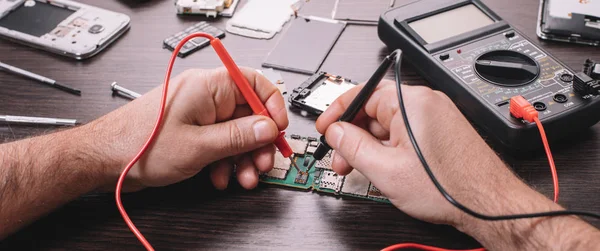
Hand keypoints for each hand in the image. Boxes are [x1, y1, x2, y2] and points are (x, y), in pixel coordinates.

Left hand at [86, 67, 286, 190]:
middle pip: (248, 113)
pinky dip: (226, 161)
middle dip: (258, 141)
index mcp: (208, 87)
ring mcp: (200, 115)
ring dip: (244, 157)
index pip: (254, 83)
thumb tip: (267, 128)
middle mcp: (206, 97)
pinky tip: (222, 176)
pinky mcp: (194, 131)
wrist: (107, 160)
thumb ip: (237, 137)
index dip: (272, 106)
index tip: (279, 129)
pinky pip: (221, 143)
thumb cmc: (139, 145)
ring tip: (245, 176)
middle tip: (264, 161)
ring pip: (237, 132)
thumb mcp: (198, 146)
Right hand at [316, 80, 599, 249]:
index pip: (362, 93)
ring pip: (389, 123)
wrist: (488, 205)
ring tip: (360, 167)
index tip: (327, 127)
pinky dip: (389, 146)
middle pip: (374, 109)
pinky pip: (406, 131)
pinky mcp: (443, 131)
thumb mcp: (385, 170)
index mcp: (411, 102)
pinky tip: (383, 166)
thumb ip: (353, 146)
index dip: (338, 112)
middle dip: (353, 134)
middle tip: (341, 157)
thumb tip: (336, 132)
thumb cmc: (449, 187)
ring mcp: (437, 116)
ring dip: (370, 143)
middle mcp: (426, 102)